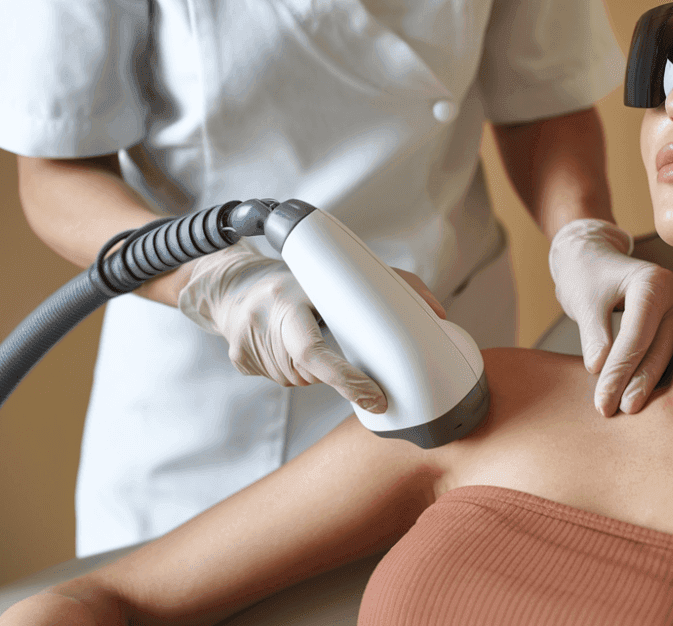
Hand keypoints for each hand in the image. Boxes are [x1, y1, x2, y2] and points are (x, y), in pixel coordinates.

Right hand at [178, 239, 447, 412]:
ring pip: (299, 381)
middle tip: (333, 340)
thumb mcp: (337, 274)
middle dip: (333, 369)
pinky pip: (281, 380)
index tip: (376, 400)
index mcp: (288, 297)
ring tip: (307, 333)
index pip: (315, 353)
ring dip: (313, 369)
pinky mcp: (240, 360)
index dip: (346, 381)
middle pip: (311, 373)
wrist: (234, 284)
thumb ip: (393, 286)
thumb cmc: (300, 278)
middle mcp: (262, 319)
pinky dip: (293, 368)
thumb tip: (438, 315)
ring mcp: (247, 342)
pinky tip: (285, 342)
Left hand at [549, 219, 672, 416]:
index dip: (619, 371)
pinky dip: (651, 376)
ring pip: (666, 356)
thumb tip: (599, 370)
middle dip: (635, 383)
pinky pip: (666, 355)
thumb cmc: (587, 274)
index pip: (637, 336)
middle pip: (657, 349)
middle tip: (613, 411)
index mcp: (655, 283)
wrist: (594, 258)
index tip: (602, 401)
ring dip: (645, 384)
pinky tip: (637, 397)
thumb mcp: (584, 300)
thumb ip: (594, 334)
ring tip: (626, 409)